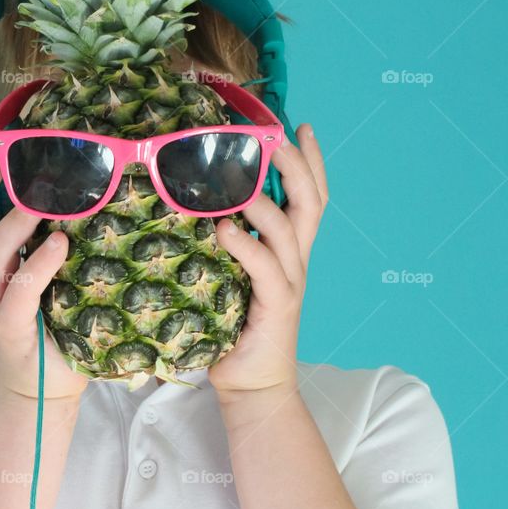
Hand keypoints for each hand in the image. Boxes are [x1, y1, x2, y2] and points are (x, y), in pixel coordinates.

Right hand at [0, 147, 89, 403]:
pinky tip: (60, 242)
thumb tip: (59, 193)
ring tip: (37, 198)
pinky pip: (23, 291)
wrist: (40, 393)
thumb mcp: (32, 277)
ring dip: (12, 221)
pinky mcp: (16, 328)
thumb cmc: (44, 326)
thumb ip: (33, 242)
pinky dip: (40, 263)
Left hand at [208, 124, 327, 397]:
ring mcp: (289, 282)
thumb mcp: (231, 272)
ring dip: (263, 202)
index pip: (311, 195)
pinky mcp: (276, 306)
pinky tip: (224, 230)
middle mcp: (295, 260)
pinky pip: (265, 269)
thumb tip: (195, 201)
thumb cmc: (234, 325)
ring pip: (287, 230)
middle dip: (297, 166)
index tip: (299, 124)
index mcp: (289, 249)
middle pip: (310, 203)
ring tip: (239, 182)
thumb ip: (226, 239)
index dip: (311, 160)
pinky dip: (246, 245)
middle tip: (276, 138)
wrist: (251, 384)